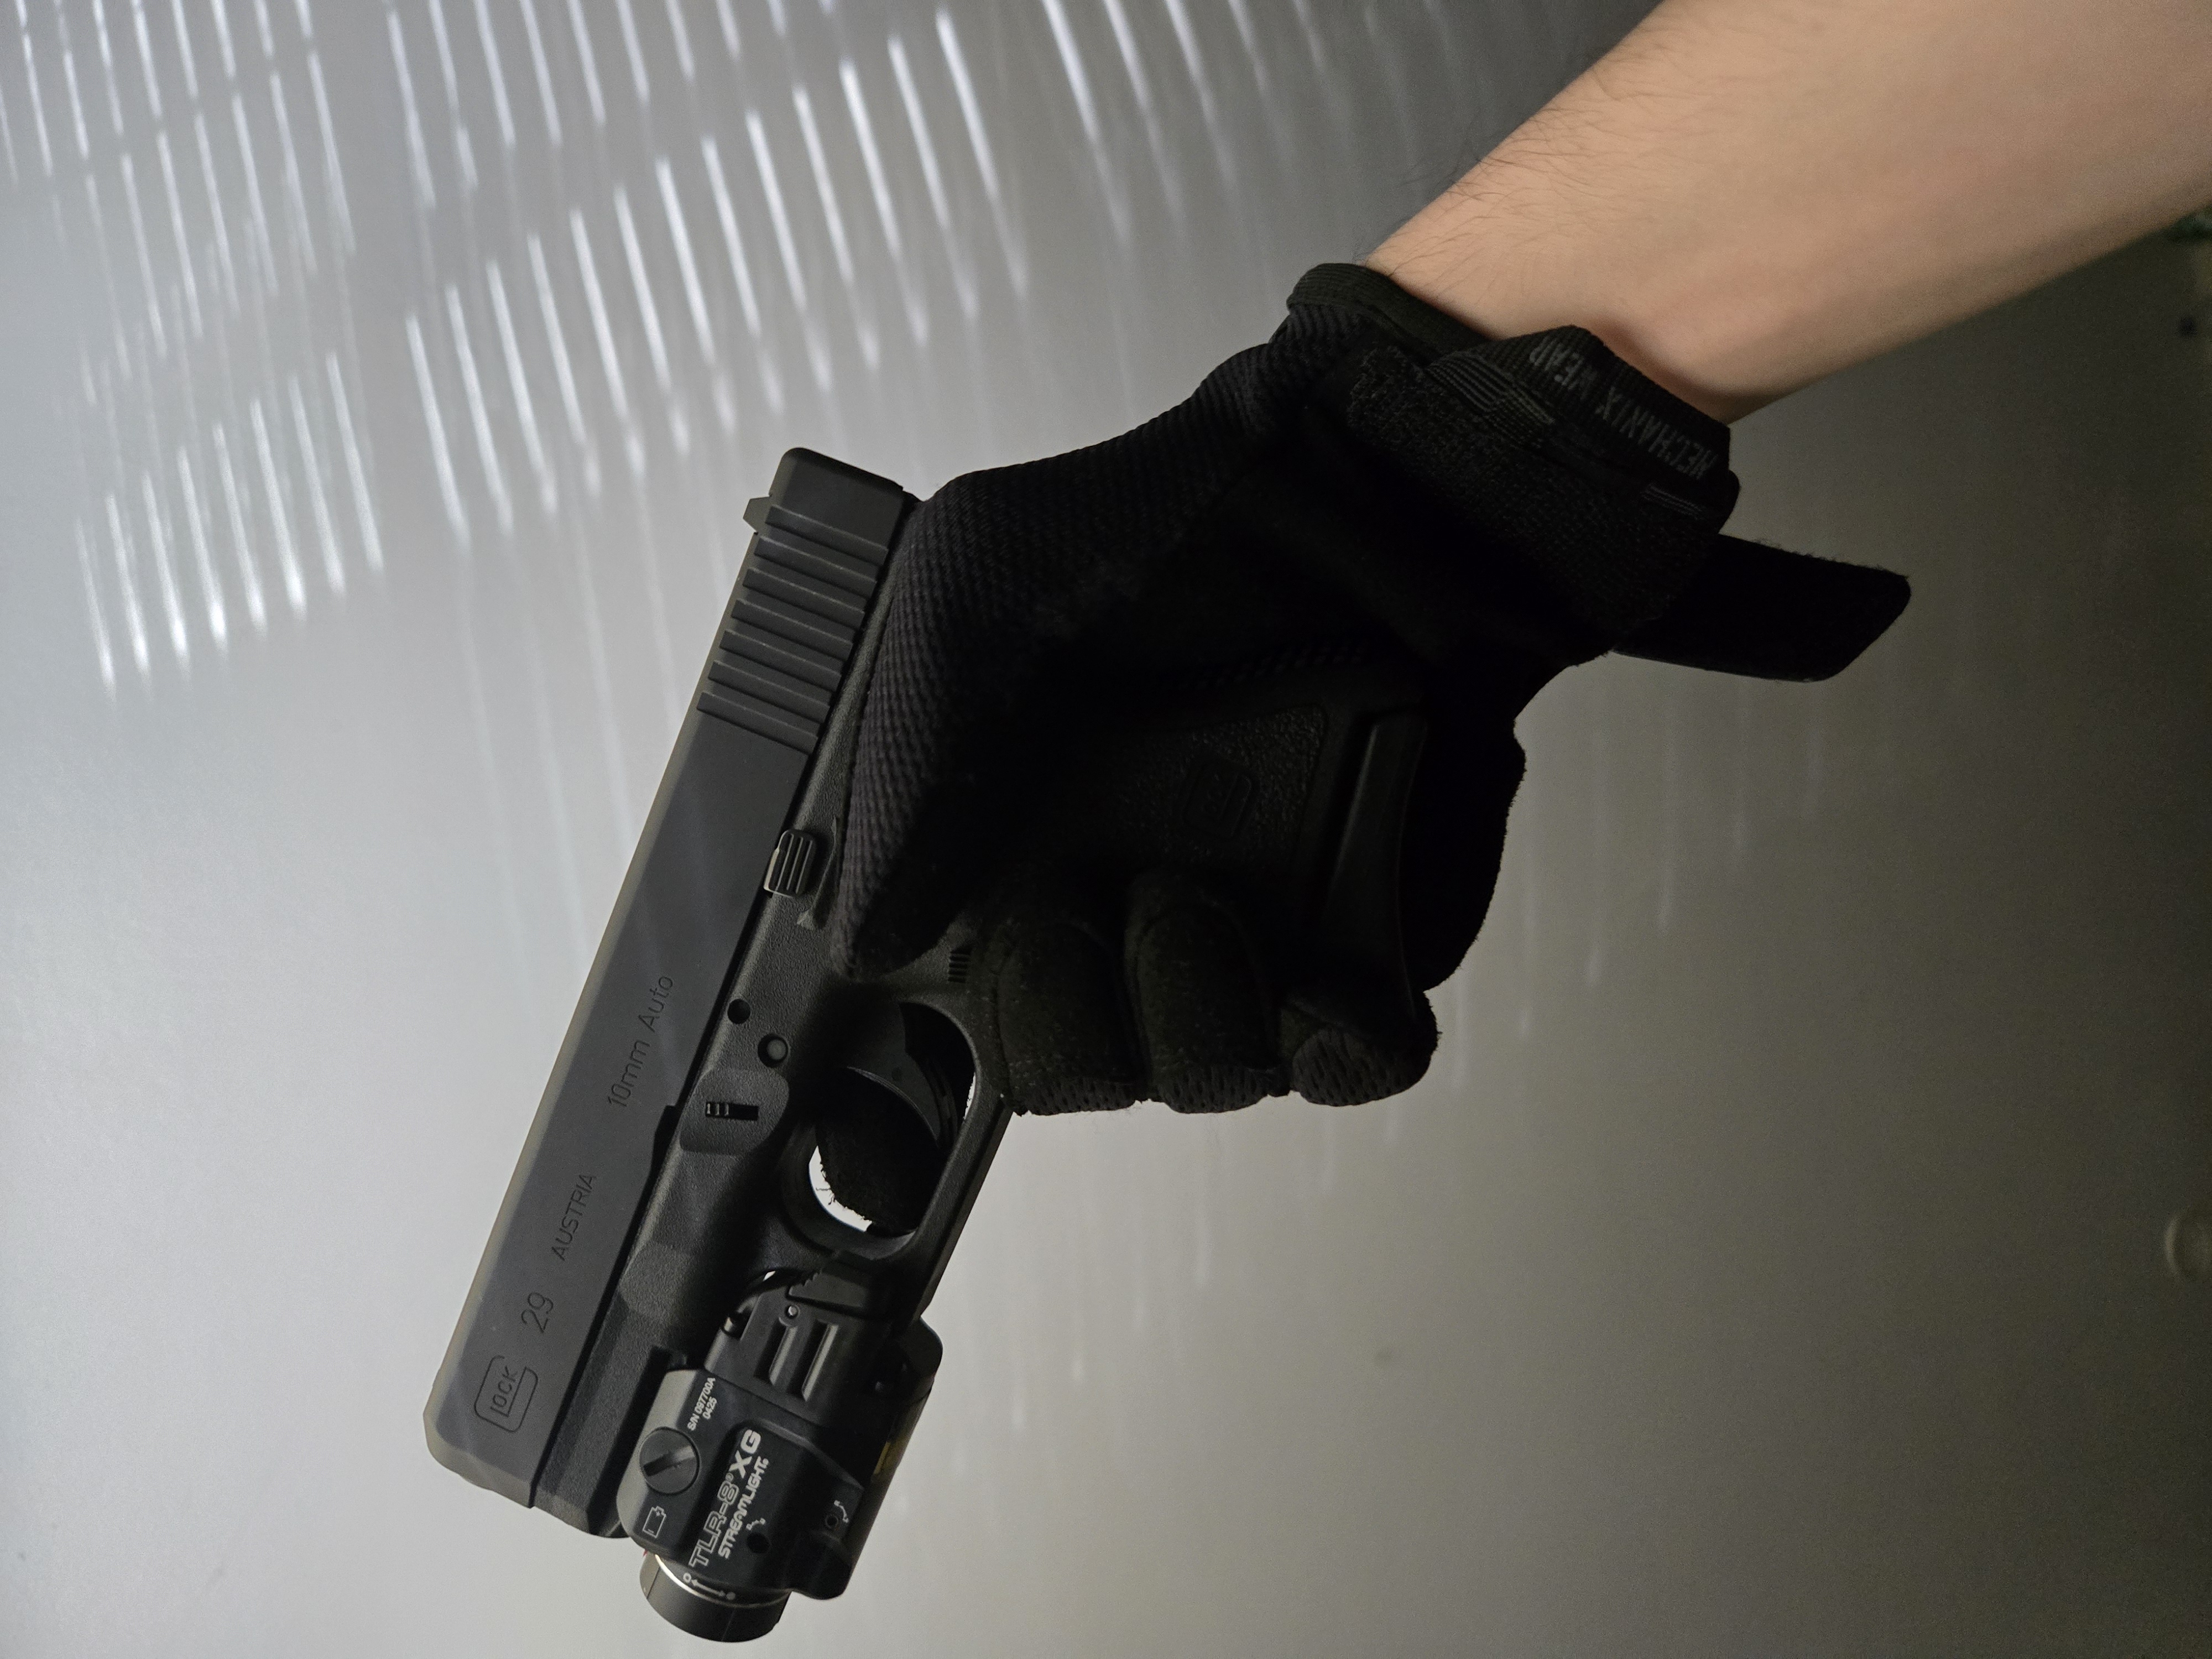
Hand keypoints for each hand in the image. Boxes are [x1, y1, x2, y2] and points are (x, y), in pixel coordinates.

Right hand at [823, 264, 1906, 1116]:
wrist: (1363, 484)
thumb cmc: (1166, 523)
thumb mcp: (977, 591)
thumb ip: (910, 758)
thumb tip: (863, 942)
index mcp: (993, 853)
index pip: (921, 1024)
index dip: (885, 1104)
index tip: (872, 1132)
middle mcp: (1113, 910)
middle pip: (1061, 1072)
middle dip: (1052, 1030)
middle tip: (1061, 918)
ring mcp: (1245, 932)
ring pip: (1201, 1077)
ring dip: (1186, 1013)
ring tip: (1191, 889)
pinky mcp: (1370, 932)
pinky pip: (1350, 1059)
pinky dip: (1333, 1045)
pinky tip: (1317, 980)